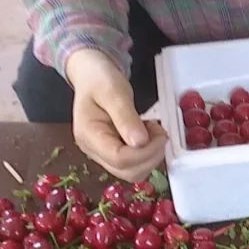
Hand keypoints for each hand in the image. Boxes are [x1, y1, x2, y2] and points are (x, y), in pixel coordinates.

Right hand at [66, 48, 166, 181]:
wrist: (90, 75)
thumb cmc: (99, 79)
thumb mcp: (114, 91)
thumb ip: (126, 117)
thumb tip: (140, 143)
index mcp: (88, 135)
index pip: (119, 159)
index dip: (145, 152)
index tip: (159, 133)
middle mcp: (92, 150)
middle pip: (127, 172)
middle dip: (150, 156)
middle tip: (159, 132)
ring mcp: (101, 154)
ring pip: (132, 173)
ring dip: (150, 157)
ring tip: (152, 131)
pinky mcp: (112, 154)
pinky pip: (133, 165)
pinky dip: (147, 155)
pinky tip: (147, 135)